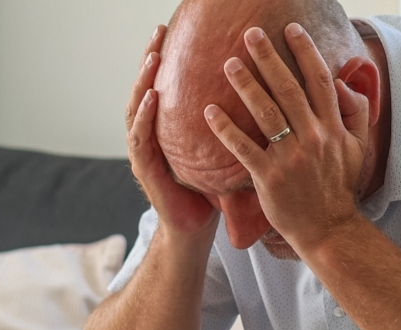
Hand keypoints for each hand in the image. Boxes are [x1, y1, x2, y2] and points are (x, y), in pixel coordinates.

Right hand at [126, 25, 217, 235]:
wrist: (196, 229)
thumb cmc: (212, 190)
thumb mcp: (223, 150)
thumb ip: (230, 124)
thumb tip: (263, 93)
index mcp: (170, 128)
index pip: (166, 84)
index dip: (170, 57)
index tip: (177, 29)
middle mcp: (153, 135)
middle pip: (147, 87)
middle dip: (151, 58)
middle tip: (159, 30)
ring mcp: (145, 152)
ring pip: (137, 108)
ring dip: (143, 81)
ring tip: (153, 57)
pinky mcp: (145, 171)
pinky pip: (141, 139)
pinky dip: (144, 116)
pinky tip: (152, 97)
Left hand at [203, 23, 370, 251]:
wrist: (328, 229)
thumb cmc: (338, 187)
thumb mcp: (358, 148)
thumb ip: (355, 112)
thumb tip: (342, 82)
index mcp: (332, 128)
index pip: (319, 81)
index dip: (306, 52)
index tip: (291, 29)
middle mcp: (312, 138)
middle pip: (289, 89)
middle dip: (269, 58)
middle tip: (251, 34)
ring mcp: (290, 158)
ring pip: (266, 113)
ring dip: (246, 85)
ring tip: (230, 63)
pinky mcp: (268, 178)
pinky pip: (244, 148)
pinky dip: (226, 129)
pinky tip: (210, 111)